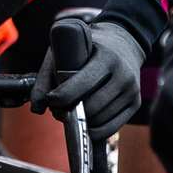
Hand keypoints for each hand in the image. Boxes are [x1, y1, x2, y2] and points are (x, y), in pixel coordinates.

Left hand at [30, 19, 143, 139]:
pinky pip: (111, 128)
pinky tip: (86, 121)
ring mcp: (132, 90)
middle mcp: (123, 74)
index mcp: (107, 57)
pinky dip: (95, 130)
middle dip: (70, 113)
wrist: (124, 42)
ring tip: (73, 111)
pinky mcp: (136, 103)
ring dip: (81, 123)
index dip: (62, 97)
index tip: (52, 99)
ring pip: (100, 121)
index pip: (82, 85)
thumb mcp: (67, 50)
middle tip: (60, 108)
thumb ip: (46, 76)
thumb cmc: (89, 47)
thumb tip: (37, 108)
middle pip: (91, 107)